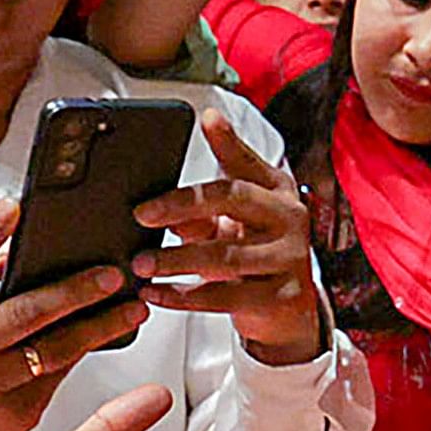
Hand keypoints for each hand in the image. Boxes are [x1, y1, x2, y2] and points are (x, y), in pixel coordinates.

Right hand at [0, 202, 147, 430]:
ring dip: (99, 327)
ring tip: (131, 308)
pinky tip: (108, 335)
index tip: (15, 207)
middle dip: (73, 292)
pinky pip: (57, 376)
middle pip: (21, 313)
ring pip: (53, 351)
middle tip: (110, 275)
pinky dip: (83, 352)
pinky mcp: (13, 414)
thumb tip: (15, 241)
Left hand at [128, 112, 321, 361]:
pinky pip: (224, 297)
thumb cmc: (255, 253)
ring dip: (176, 260)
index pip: (248, 161)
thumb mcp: (231, 222)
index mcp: (277, 191)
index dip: (227, 140)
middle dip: (183, 205)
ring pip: (225, 256)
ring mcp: (290, 258)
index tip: (203, 121)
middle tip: (143, 215)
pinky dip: (182, 296)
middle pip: (234, 199)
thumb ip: (200, 206)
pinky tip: (155, 293)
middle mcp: (290, 218)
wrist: (287, 308)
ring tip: (140, 264)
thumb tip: (159, 202)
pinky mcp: (282, 297)